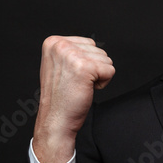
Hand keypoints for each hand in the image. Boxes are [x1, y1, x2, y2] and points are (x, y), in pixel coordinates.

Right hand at [32, 35, 114, 162]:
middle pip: (99, 50)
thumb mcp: (58, 65)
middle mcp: (61, 46)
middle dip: (94, 69)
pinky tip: (87, 90)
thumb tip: (92, 45)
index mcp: (53, 42)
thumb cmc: (60, 97)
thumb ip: (71, 51)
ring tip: (80, 86)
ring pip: (106, 60)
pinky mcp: (85, 68)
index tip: (70, 76)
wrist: (56, 119)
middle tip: (76, 83)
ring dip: (98, 76)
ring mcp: (72, 55)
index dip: (86, 62)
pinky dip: (103, 83)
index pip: (88, 44)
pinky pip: (110, 71)